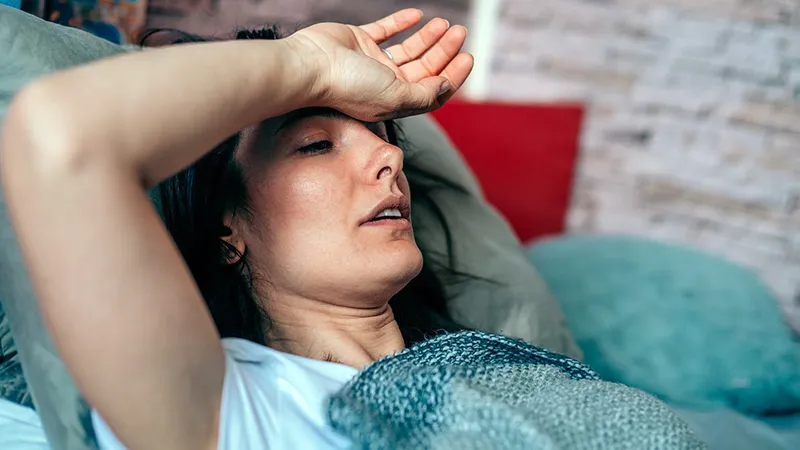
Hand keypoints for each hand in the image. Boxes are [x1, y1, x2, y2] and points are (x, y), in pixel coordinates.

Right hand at [287, 9, 473, 120]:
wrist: (310, 66)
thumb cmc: (348, 86)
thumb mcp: (394, 97)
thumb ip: (422, 95)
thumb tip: (444, 87)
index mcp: (395, 101)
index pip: (432, 91)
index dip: (453, 76)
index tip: (468, 57)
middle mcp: (385, 83)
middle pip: (424, 68)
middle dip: (445, 52)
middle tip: (460, 33)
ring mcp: (372, 62)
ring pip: (409, 49)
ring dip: (429, 37)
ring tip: (445, 24)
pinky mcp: (359, 41)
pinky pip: (386, 30)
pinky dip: (403, 22)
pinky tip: (418, 15)